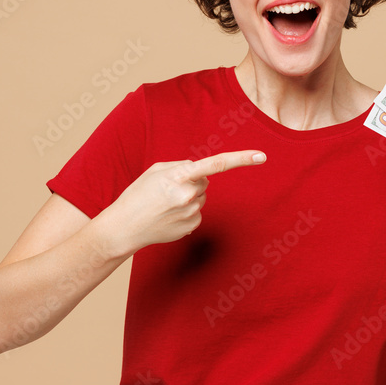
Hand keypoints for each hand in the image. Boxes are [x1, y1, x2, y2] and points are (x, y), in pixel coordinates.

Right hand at [94, 150, 265, 257]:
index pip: (216, 164)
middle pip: (205, 181)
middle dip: (192, 182)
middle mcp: (190, 195)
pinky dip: (186, 212)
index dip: (240, 159)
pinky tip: (168, 216)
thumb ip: (182, 166)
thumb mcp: (156, 171)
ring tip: (164, 204)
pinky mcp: (192, 226)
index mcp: (180, 176)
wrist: (124, 228)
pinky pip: (197, 212)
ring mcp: (192, 213)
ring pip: (201, 197)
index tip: (261, 156)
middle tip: (167, 191)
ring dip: (188, 197)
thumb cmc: (137, 195)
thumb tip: (201, 172)